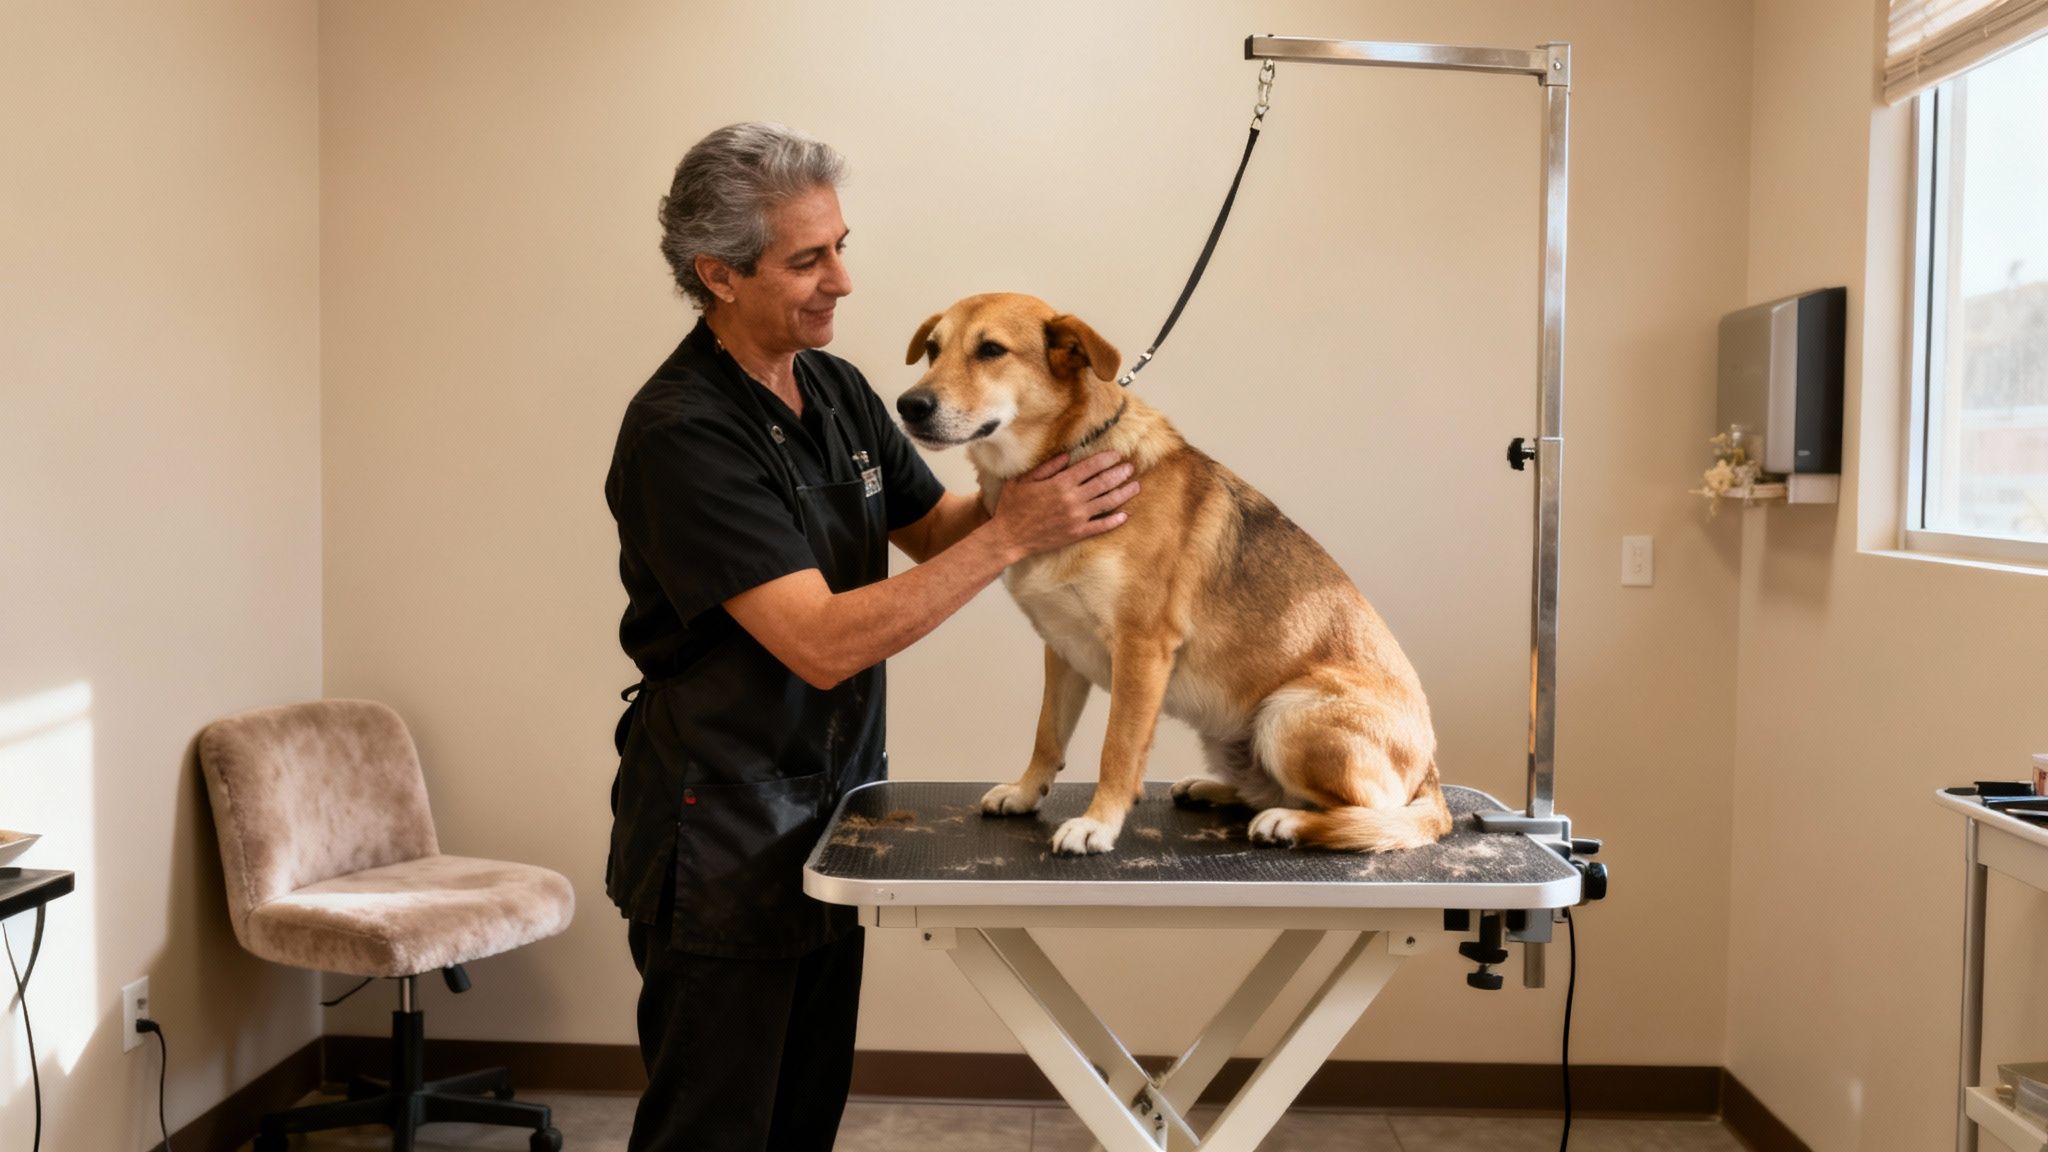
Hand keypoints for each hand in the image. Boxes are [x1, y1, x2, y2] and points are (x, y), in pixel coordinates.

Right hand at [990, 451, 1137, 560]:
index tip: (1116, 455)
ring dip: (1123, 493)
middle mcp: (1073, 499)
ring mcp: (1077, 517)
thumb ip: (1047, 467)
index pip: (1090, 466)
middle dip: (1119, 473)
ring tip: (1135, 486)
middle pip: (1104, 482)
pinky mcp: (1077, 533)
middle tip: (1130, 468)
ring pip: (1107, 503)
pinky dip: (1114, 520)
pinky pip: (1101, 526)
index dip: (1106, 459)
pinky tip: (1125, 515)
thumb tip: (1067, 455)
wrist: (1009, 537)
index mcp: (1060, 483)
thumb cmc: (1013, 506)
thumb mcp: (1024, 480)